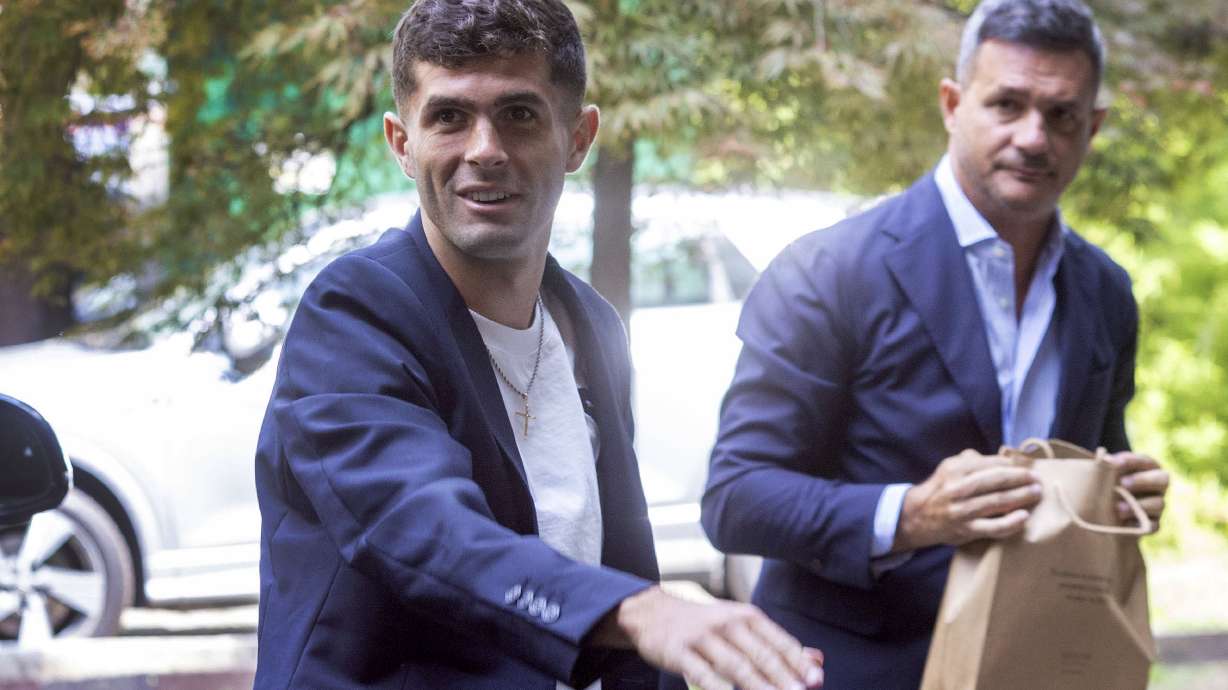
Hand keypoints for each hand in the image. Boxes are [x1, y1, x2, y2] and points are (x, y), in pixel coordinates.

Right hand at [593, 586, 823, 689]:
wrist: (652, 611)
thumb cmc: (704, 623)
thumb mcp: (740, 624)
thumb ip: (776, 643)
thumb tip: (817, 660)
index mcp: (745, 616)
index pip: (777, 640)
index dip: (798, 662)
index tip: (815, 681)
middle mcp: (726, 623)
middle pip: (759, 654)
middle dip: (782, 677)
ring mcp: (702, 637)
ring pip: (734, 665)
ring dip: (756, 685)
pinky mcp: (678, 651)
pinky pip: (701, 672)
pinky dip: (716, 686)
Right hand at [893, 450, 1042, 551]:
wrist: (917, 517)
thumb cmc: (941, 489)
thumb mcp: (949, 467)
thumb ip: (971, 460)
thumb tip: (1002, 457)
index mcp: (954, 469)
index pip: (989, 463)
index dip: (1011, 464)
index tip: (1026, 466)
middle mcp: (958, 488)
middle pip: (996, 480)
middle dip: (1021, 478)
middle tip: (1037, 479)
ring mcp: (962, 511)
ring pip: (998, 502)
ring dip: (1021, 496)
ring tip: (1037, 493)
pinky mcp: (967, 530)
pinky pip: (993, 528)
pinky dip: (1011, 523)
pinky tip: (1023, 517)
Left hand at [1104, 451, 1168, 530]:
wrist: (1104, 512)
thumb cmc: (1106, 485)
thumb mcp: (1106, 474)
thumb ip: (1107, 467)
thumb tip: (1104, 461)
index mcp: (1148, 469)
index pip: (1147, 461)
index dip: (1133, 461)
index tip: (1116, 462)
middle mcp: (1157, 486)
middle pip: (1163, 479)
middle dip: (1142, 480)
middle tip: (1123, 483)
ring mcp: (1157, 506)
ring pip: (1159, 503)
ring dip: (1139, 505)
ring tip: (1117, 507)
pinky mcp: (1152, 524)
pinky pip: (1153, 525)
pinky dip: (1139, 524)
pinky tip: (1124, 523)